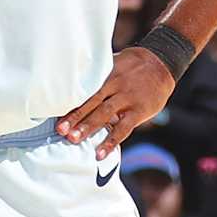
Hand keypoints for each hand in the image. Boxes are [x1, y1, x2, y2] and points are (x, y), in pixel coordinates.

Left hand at [57, 45, 177, 155]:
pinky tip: (100, 153)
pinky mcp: (139, 111)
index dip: (70, 102)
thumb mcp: (114, 63)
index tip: (54, 112)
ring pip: (104, 114)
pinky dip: (111, 142)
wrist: (162, 64)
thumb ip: (96, 74)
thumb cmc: (133, 65)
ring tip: (73, 139)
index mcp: (106, 74)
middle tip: (60, 129)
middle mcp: (115, 86)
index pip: (85, 90)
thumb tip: (72, 83)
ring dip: (88, 127)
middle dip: (74, 117)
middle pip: (91, 102)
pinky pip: (123, 129)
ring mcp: (127, 99)